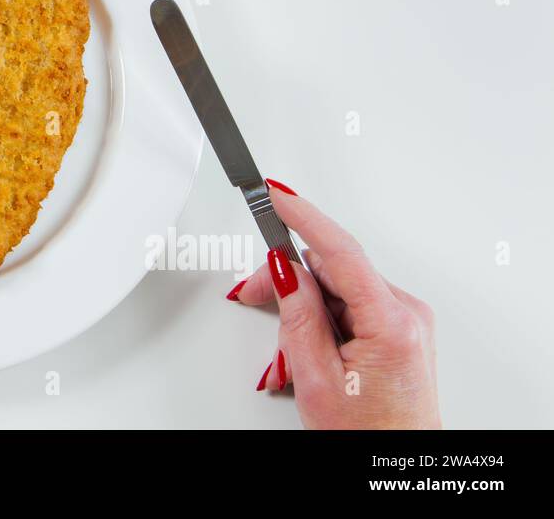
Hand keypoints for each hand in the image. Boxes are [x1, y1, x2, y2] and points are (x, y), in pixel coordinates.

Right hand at [229, 181, 439, 428]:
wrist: (395, 465)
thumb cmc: (366, 436)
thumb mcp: (316, 378)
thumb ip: (298, 317)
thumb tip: (284, 270)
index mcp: (391, 324)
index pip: (339, 252)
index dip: (303, 216)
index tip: (276, 193)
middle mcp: (406, 314)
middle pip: (332, 269)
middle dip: (288, 280)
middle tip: (250, 293)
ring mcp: (406, 320)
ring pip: (337, 286)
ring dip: (304, 305)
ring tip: (289, 348)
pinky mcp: (399, 328)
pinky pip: (350, 303)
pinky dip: (322, 316)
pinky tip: (310, 345)